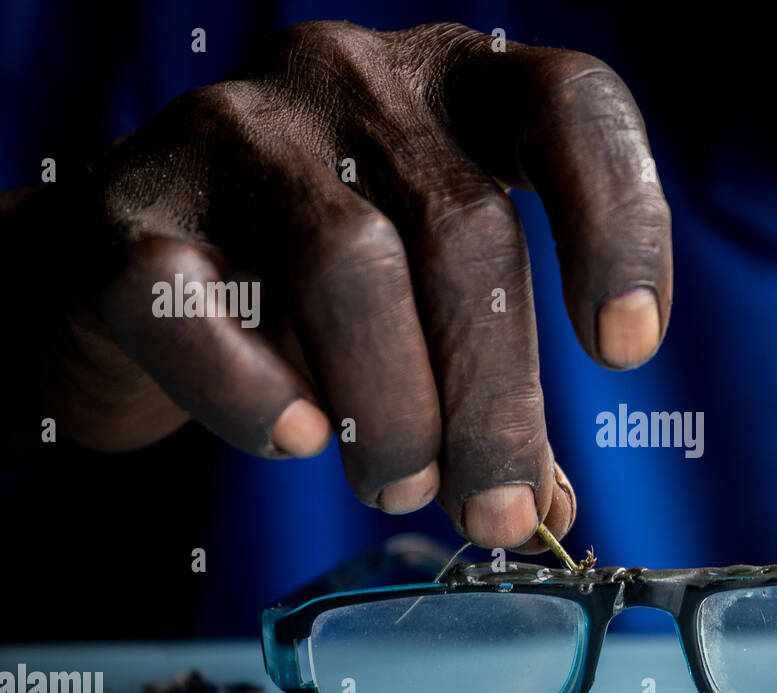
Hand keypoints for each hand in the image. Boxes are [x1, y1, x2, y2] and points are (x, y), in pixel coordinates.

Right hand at [19, 21, 670, 550]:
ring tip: (400, 485)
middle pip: (465, 230)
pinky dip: (253, 390)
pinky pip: (196, 305)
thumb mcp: (437, 306)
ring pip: (348, 266)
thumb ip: (496, 390)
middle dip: (494, 398)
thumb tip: (544, 512)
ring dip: (393, 407)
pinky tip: (296, 441)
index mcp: (461, 91)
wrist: (148, 268)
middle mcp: (354, 81)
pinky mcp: (132, 207)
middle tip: (495, 511)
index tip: (628, 350)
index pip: (570, 111)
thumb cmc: (331, 291)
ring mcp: (236, 130)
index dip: (619, 225)